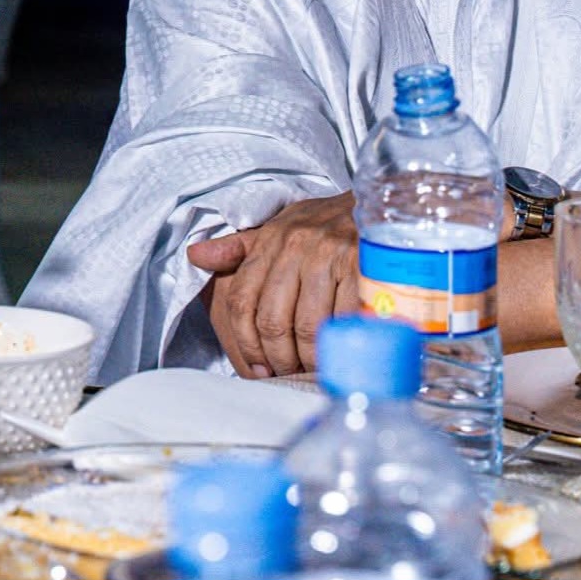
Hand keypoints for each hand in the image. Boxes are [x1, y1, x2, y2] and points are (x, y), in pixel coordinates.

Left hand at [187, 192, 360, 377]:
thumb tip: (195, 256)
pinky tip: (340, 356)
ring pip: (308, 328)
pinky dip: (342, 347)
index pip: (242, 300)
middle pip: (273, 320)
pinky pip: (345, 322)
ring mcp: (331, 256)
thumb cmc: (328, 224)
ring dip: (308, 360)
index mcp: (271, 240)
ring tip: (311, 370)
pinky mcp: (365, 269)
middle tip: (285, 373)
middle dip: (277, 358)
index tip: (256, 366)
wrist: (385, 206)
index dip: (245, 341)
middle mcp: (297, 246)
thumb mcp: (280, 228)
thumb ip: (238, 248)